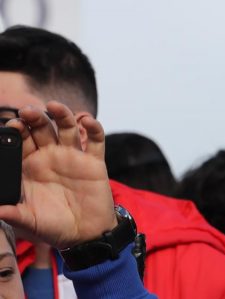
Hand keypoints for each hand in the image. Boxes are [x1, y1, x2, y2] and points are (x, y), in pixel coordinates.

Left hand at [0, 101, 117, 248]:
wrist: (85, 235)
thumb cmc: (53, 227)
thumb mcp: (27, 222)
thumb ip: (11, 214)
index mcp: (31, 167)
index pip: (22, 142)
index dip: (18, 131)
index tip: (13, 125)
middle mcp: (52, 157)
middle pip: (43, 129)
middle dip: (36, 117)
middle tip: (28, 111)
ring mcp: (74, 157)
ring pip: (68, 128)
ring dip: (62, 114)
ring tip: (54, 106)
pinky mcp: (94, 161)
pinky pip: (95, 140)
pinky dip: (94, 128)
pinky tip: (88, 121)